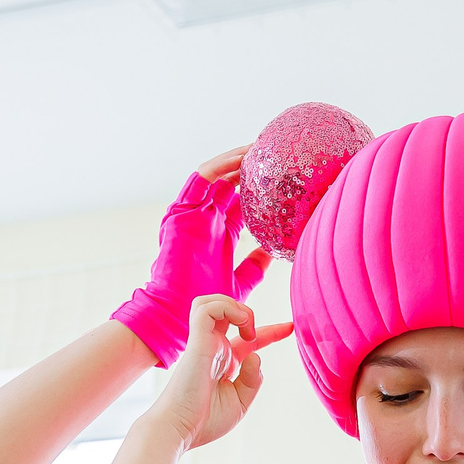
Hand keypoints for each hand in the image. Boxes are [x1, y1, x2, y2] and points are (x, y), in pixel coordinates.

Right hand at [111, 159, 270, 365]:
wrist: (177, 316)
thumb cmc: (206, 306)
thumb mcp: (241, 283)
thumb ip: (255, 266)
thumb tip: (276, 251)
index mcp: (221, 235)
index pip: (244, 203)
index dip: (261, 189)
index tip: (285, 177)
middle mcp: (207, 221)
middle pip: (232, 185)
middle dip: (252, 168)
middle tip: (276, 152)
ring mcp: (193, 215)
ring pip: (216, 177)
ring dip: (237, 160)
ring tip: (260, 147)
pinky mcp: (180, 213)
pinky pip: (199, 180)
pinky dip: (218, 166)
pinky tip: (239, 158)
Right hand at [148, 295, 293, 452]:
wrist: (179, 429)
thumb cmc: (204, 421)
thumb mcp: (240, 402)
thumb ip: (253, 379)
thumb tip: (256, 355)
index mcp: (223, 362)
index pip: (247, 338)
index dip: (271, 331)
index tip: (290, 328)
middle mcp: (213, 348)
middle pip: (226, 311)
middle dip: (248, 312)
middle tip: (263, 334)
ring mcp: (204, 343)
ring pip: (212, 302)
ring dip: (236, 307)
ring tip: (248, 330)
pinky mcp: (196, 342)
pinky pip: (208, 308)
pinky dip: (228, 308)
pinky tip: (242, 327)